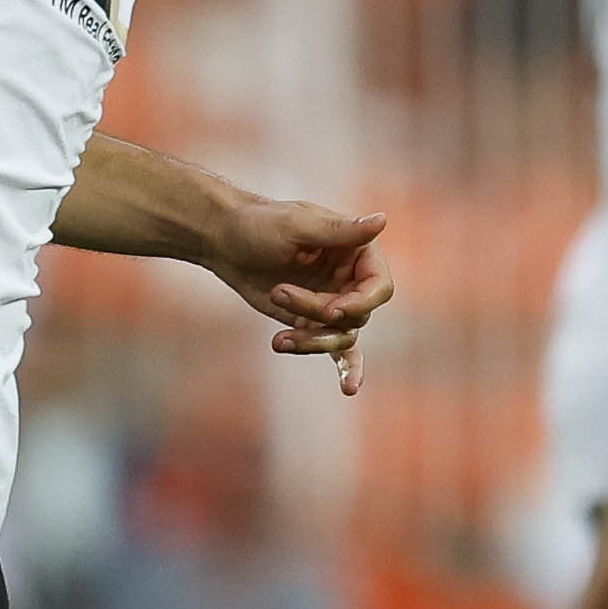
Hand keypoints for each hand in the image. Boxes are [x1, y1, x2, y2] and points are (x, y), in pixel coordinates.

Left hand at [202, 191, 392, 393]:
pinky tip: (348, 389)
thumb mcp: (298, 224)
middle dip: (318, 314)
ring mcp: (334, 302)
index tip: (332, 311)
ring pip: (340, 337)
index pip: (379, 287)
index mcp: (358, 250)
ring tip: (278, 338)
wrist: (225, 240)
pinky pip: (336, 350)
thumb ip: (340, 231)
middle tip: (279, 293)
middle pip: (355, 316)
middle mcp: (353, 279)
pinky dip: (344, 368)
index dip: (360, 303)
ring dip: (311, 341)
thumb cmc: (260, 223)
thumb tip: (382, 219)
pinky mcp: (313, 322)